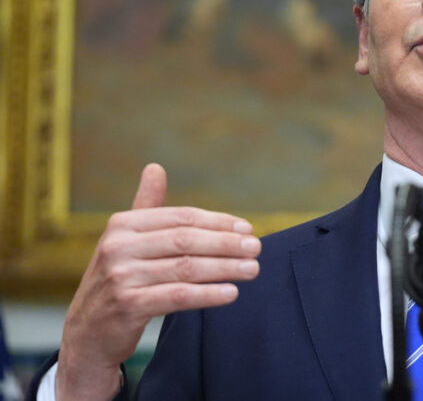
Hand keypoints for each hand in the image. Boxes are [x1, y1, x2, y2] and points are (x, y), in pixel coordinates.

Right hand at [55, 164, 261, 399]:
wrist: (87, 332)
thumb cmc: (117, 279)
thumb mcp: (126, 240)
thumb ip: (146, 206)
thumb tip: (155, 167)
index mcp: (122, 225)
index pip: (182, 217)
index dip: (218, 222)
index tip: (247, 228)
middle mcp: (118, 247)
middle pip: (186, 240)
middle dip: (227, 243)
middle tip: (256, 248)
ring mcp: (121, 277)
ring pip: (186, 268)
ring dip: (225, 268)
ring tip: (252, 269)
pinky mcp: (128, 306)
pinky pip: (178, 296)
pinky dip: (208, 294)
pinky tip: (231, 292)